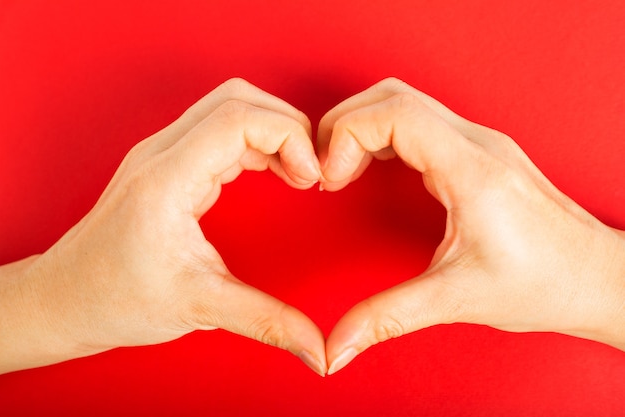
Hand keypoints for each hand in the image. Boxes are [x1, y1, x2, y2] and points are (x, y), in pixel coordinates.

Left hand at [0, 78, 326, 374]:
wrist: (68, 297)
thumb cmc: (117, 299)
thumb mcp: (199, 308)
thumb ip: (266, 321)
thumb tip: (318, 348)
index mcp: (167, 180)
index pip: (238, 118)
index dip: (289, 137)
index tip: (312, 178)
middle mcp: (161, 153)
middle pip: (238, 98)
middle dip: (287, 126)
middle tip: (311, 171)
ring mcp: (162, 153)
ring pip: (230, 106)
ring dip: (272, 131)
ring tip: (297, 174)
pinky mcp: (168, 162)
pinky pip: (219, 129)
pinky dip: (256, 142)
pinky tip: (272, 172)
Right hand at [319, 78, 624, 374]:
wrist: (595, 278)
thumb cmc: (544, 284)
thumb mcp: (456, 300)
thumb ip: (387, 318)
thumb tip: (336, 347)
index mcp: (472, 170)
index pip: (394, 113)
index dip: (345, 136)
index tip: (328, 179)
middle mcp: (477, 143)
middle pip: (392, 96)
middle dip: (344, 125)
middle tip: (324, 172)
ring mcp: (480, 143)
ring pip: (405, 102)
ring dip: (363, 128)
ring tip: (341, 172)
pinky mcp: (478, 152)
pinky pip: (419, 122)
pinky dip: (383, 136)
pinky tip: (371, 170)